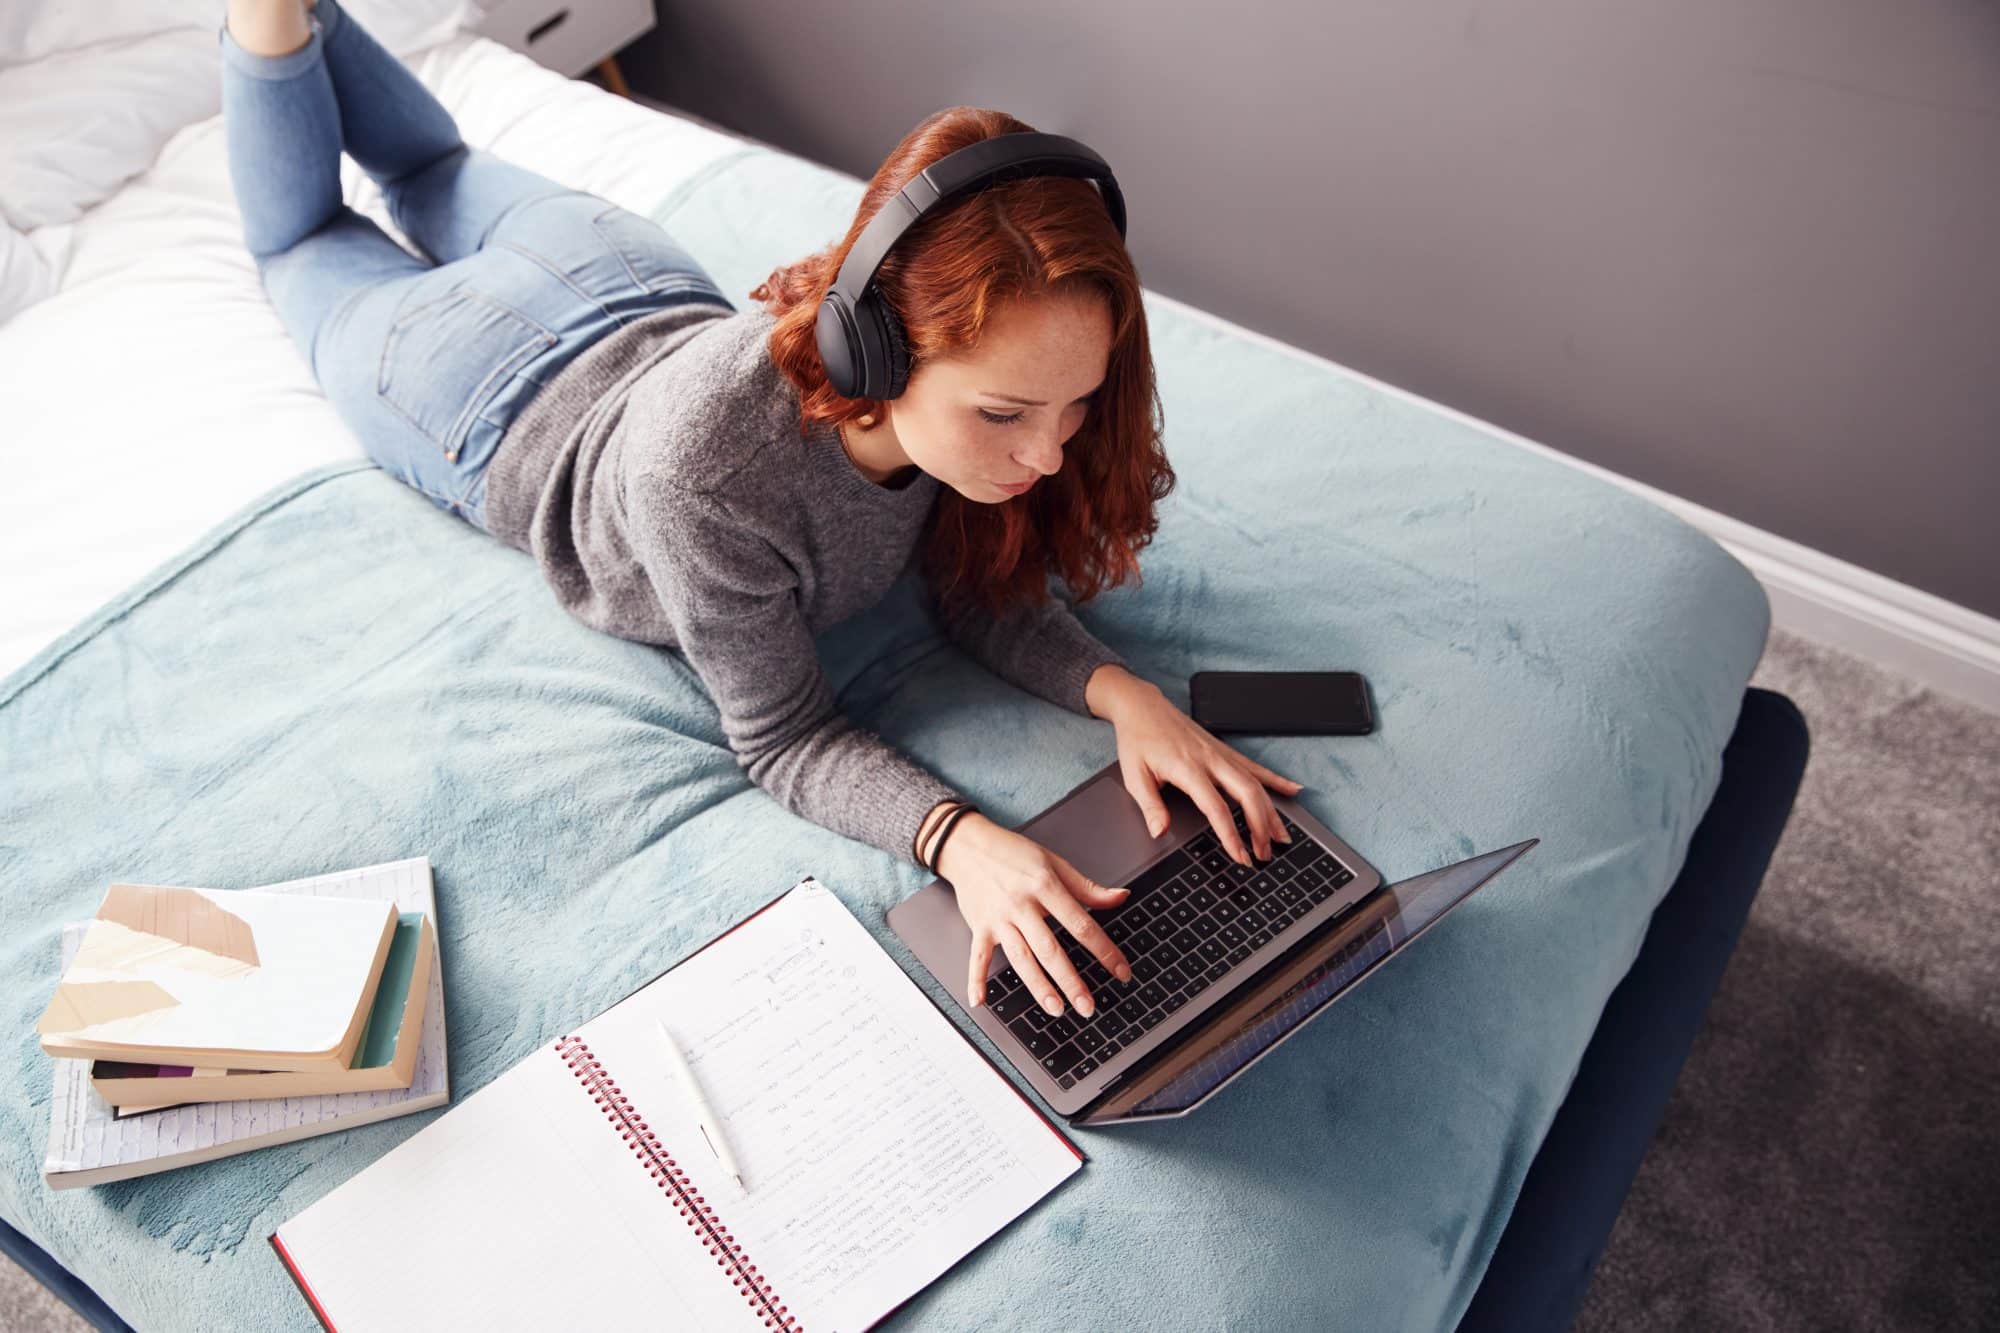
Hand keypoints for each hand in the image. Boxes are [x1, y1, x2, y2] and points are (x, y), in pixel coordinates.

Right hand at [936, 812, 1135, 1017]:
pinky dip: (976, 979)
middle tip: (1088, 1006)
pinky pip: (977, 957)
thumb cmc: (1012, 853)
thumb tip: (1121, 897)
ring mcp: (999, 919)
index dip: (1104, 950)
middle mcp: (1022, 905)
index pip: (1080, 924)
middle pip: (1050, 949)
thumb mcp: (1054, 862)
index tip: (1121, 971)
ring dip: (1038, 986)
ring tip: (1056, 1009)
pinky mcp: (979, 927)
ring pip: (1021, 958)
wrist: (968, 845)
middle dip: (1071, 980)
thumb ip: (1088, 887)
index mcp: (1045, 886)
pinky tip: (980, 1001)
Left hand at [1090, 668, 1305, 865]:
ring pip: (1256, 783)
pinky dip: (1276, 780)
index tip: (1240, 856)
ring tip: (1282, 837)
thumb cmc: (1138, 740)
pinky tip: (1293, 791)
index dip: (1231, 834)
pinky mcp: (1224, 750)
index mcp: (1187, 768)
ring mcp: (1221, 753)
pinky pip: (1255, 767)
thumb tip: (1160, 832)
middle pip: (1247, 794)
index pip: (1216, 807)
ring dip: (1272, 812)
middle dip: (1261, 826)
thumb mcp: (1134, 776)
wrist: (1143, 706)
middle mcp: (1210, 759)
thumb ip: (1150, 806)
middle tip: (1264, 854)